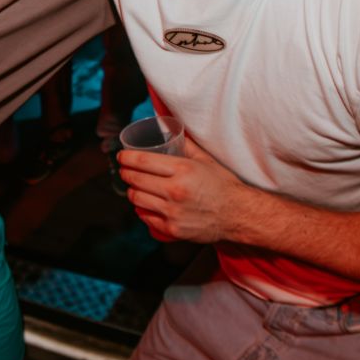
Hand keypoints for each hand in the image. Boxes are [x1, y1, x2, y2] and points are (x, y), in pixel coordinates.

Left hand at [117, 138, 249, 244]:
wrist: (237, 214)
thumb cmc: (222, 185)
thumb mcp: (205, 160)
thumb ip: (185, 145)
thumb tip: (169, 130)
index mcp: (182, 170)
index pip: (143, 161)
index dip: (127, 157)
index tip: (121, 156)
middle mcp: (175, 191)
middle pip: (135, 180)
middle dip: (126, 173)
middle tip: (124, 170)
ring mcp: (172, 212)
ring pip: (137, 199)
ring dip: (132, 191)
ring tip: (134, 186)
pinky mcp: (172, 229)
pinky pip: (146, 217)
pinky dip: (142, 209)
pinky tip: (144, 203)